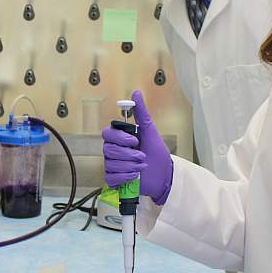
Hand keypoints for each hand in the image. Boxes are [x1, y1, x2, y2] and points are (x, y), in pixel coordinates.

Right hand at [102, 90, 172, 204]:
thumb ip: (141, 112)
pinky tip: (135, 175)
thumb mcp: (149, 130)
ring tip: (142, 165)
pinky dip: (125, 176)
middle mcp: (113, 151)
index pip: (107, 134)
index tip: (135, 140)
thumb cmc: (156, 152)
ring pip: (111, 163)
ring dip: (130, 165)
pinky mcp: (115, 179)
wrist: (164, 173)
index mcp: (119, 138)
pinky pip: (111, 177)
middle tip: (141, 155)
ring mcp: (113, 165)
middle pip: (108, 149)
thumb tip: (136, 92)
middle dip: (128, 154)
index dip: (120, 138)